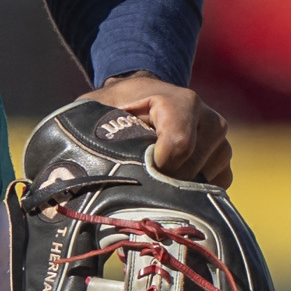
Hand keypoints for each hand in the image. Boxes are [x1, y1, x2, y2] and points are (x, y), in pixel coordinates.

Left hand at [88, 72, 234, 187]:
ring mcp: (219, 139)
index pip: (180, 145)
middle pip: (192, 167)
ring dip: (177, 188)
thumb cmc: (116, 107)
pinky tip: (170, 185)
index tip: (136, 173)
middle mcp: (207, 118)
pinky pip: (216, 184)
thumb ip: (88, 130)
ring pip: (206, 179)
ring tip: (151, 180)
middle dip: (163, 183)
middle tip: (138, 182)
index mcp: (179, 102)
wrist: (143, 98)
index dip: (157, 168)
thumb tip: (67, 172)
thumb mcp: (97, 110)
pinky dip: (193, 192)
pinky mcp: (222, 157)